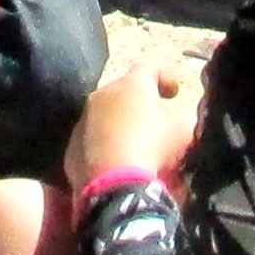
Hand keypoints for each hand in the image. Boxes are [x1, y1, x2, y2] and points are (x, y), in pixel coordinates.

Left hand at [66, 50, 206, 188]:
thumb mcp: (182, 131)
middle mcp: (102, 96)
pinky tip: (117, 166)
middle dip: (139, 105)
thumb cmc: (154, 149)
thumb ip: (177, 119)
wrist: (114, 186)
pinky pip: (92, 143)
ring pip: (104, 118)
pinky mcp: (71, 149)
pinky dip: (105, 149)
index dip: (163, 78)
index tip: (173, 94)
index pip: (148, 68)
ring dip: (120, 127)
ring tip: (135, 149)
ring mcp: (83, 122)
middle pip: (123, 93)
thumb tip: (170, 122)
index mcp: (131, 84)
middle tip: (154, 123)